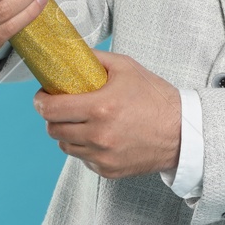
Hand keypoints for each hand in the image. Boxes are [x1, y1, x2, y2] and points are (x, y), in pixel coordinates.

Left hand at [34, 52, 181, 179]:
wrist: (183, 132)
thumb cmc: (156, 98)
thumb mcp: (127, 67)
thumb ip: (95, 59)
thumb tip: (70, 54)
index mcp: (100, 108)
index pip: (50, 110)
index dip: (41, 102)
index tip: (43, 96)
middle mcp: (98, 135)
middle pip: (53, 130)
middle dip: (53, 116)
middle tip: (62, 107)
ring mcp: (102, 156)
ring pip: (65, 146)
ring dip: (68, 133)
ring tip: (82, 121)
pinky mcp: (108, 170)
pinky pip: (83, 159)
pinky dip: (85, 148)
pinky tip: (100, 136)